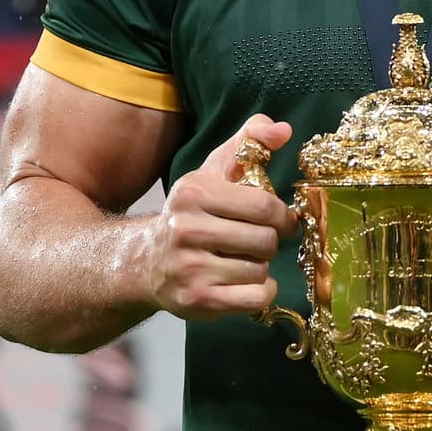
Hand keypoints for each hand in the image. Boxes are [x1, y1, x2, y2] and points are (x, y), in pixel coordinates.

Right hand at [148, 115, 297, 320]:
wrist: (147, 260)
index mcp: (194, 192)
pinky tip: (245, 283)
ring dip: (261, 267)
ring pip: (260, 271)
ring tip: (243, 260)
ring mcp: (189, 268)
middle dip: (269, 242)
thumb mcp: (216, 170)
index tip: (281, 221)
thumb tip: (284, 130)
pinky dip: (261, 292)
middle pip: (264, 241)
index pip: (262, 206)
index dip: (282, 216)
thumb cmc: (194, 211)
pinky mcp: (196, 300)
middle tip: (258, 242)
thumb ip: (250, 140)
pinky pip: (254, 299)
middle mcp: (186, 229)